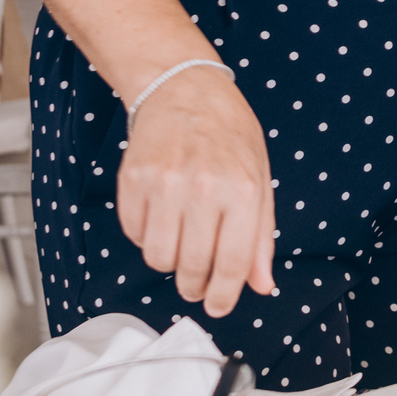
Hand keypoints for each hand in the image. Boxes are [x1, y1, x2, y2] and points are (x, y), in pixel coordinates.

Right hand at [113, 65, 277, 317]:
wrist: (185, 89)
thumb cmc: (229, 135)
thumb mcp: (260, 179)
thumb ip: (261, 237)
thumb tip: (262, 285)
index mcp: (244, 190)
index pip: (233, 263)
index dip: (224, 295)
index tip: (219, 306)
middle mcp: (205, 188)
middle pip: (191, 268)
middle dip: (194, 286)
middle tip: (195, 283)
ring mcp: (165, 184)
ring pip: (158, 258)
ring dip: (168, 261)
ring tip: (180, 239)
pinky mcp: (133, 181)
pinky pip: (134, 235)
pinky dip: (146, 236)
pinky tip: (161, 215)